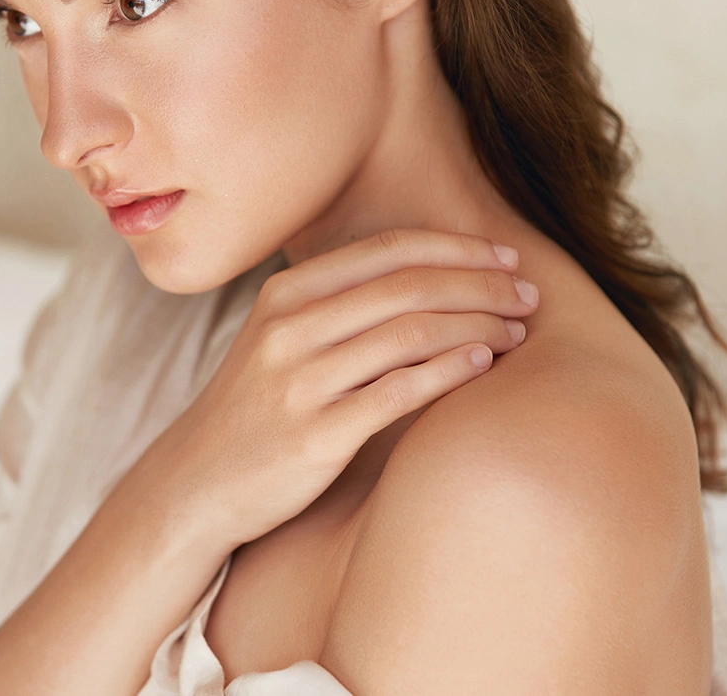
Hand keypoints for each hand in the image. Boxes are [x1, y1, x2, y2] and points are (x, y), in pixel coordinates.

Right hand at [145, 228, 537, 550]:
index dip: (455, 247)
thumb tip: (431, 272)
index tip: (504, 255)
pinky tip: (483, 364)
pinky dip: (450, 371)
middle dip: (480, 284)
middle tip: (528, 294)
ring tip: (518, 331)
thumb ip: (339, 301)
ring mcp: (300, 381)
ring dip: (477, 325)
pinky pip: (399, 392)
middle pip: (407, 286)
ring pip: (410, 334)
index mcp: (287, 292)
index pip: (388, 249)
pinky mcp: (316, 436)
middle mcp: (290, 327)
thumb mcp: (279, 334)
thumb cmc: (256, 403)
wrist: (198, 481)